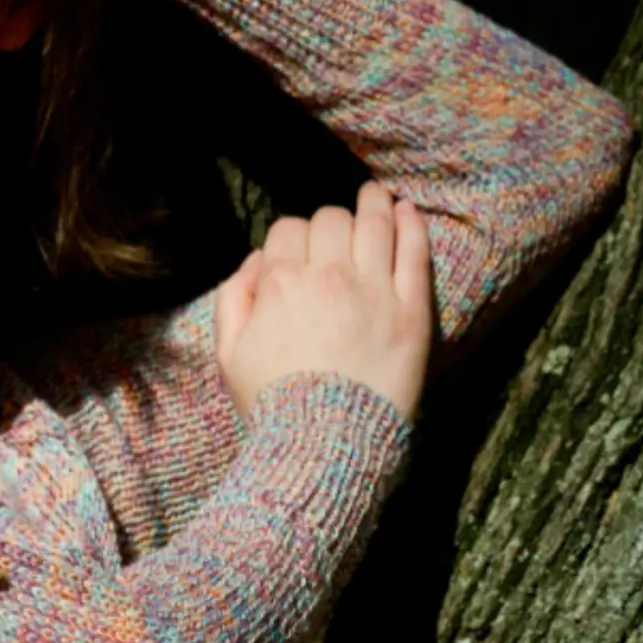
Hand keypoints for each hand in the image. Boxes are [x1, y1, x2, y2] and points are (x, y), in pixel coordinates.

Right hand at [212, 181, 433, 426]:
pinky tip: (407, 210)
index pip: (288, 229)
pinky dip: (411, 224)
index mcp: (281, 283)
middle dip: (330, 223)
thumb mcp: (229, 355)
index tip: (301, 251)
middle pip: (330, 220)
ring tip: (376, 195)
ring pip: (375, 223)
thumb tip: (258, 262)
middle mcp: (328, 276)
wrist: (325, 447)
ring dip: (373, 203)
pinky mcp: (411, 311)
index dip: (293, 236)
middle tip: (337, 233)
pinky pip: (414, 253)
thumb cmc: (273, 406)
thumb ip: (234, 298)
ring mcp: (374, 291)